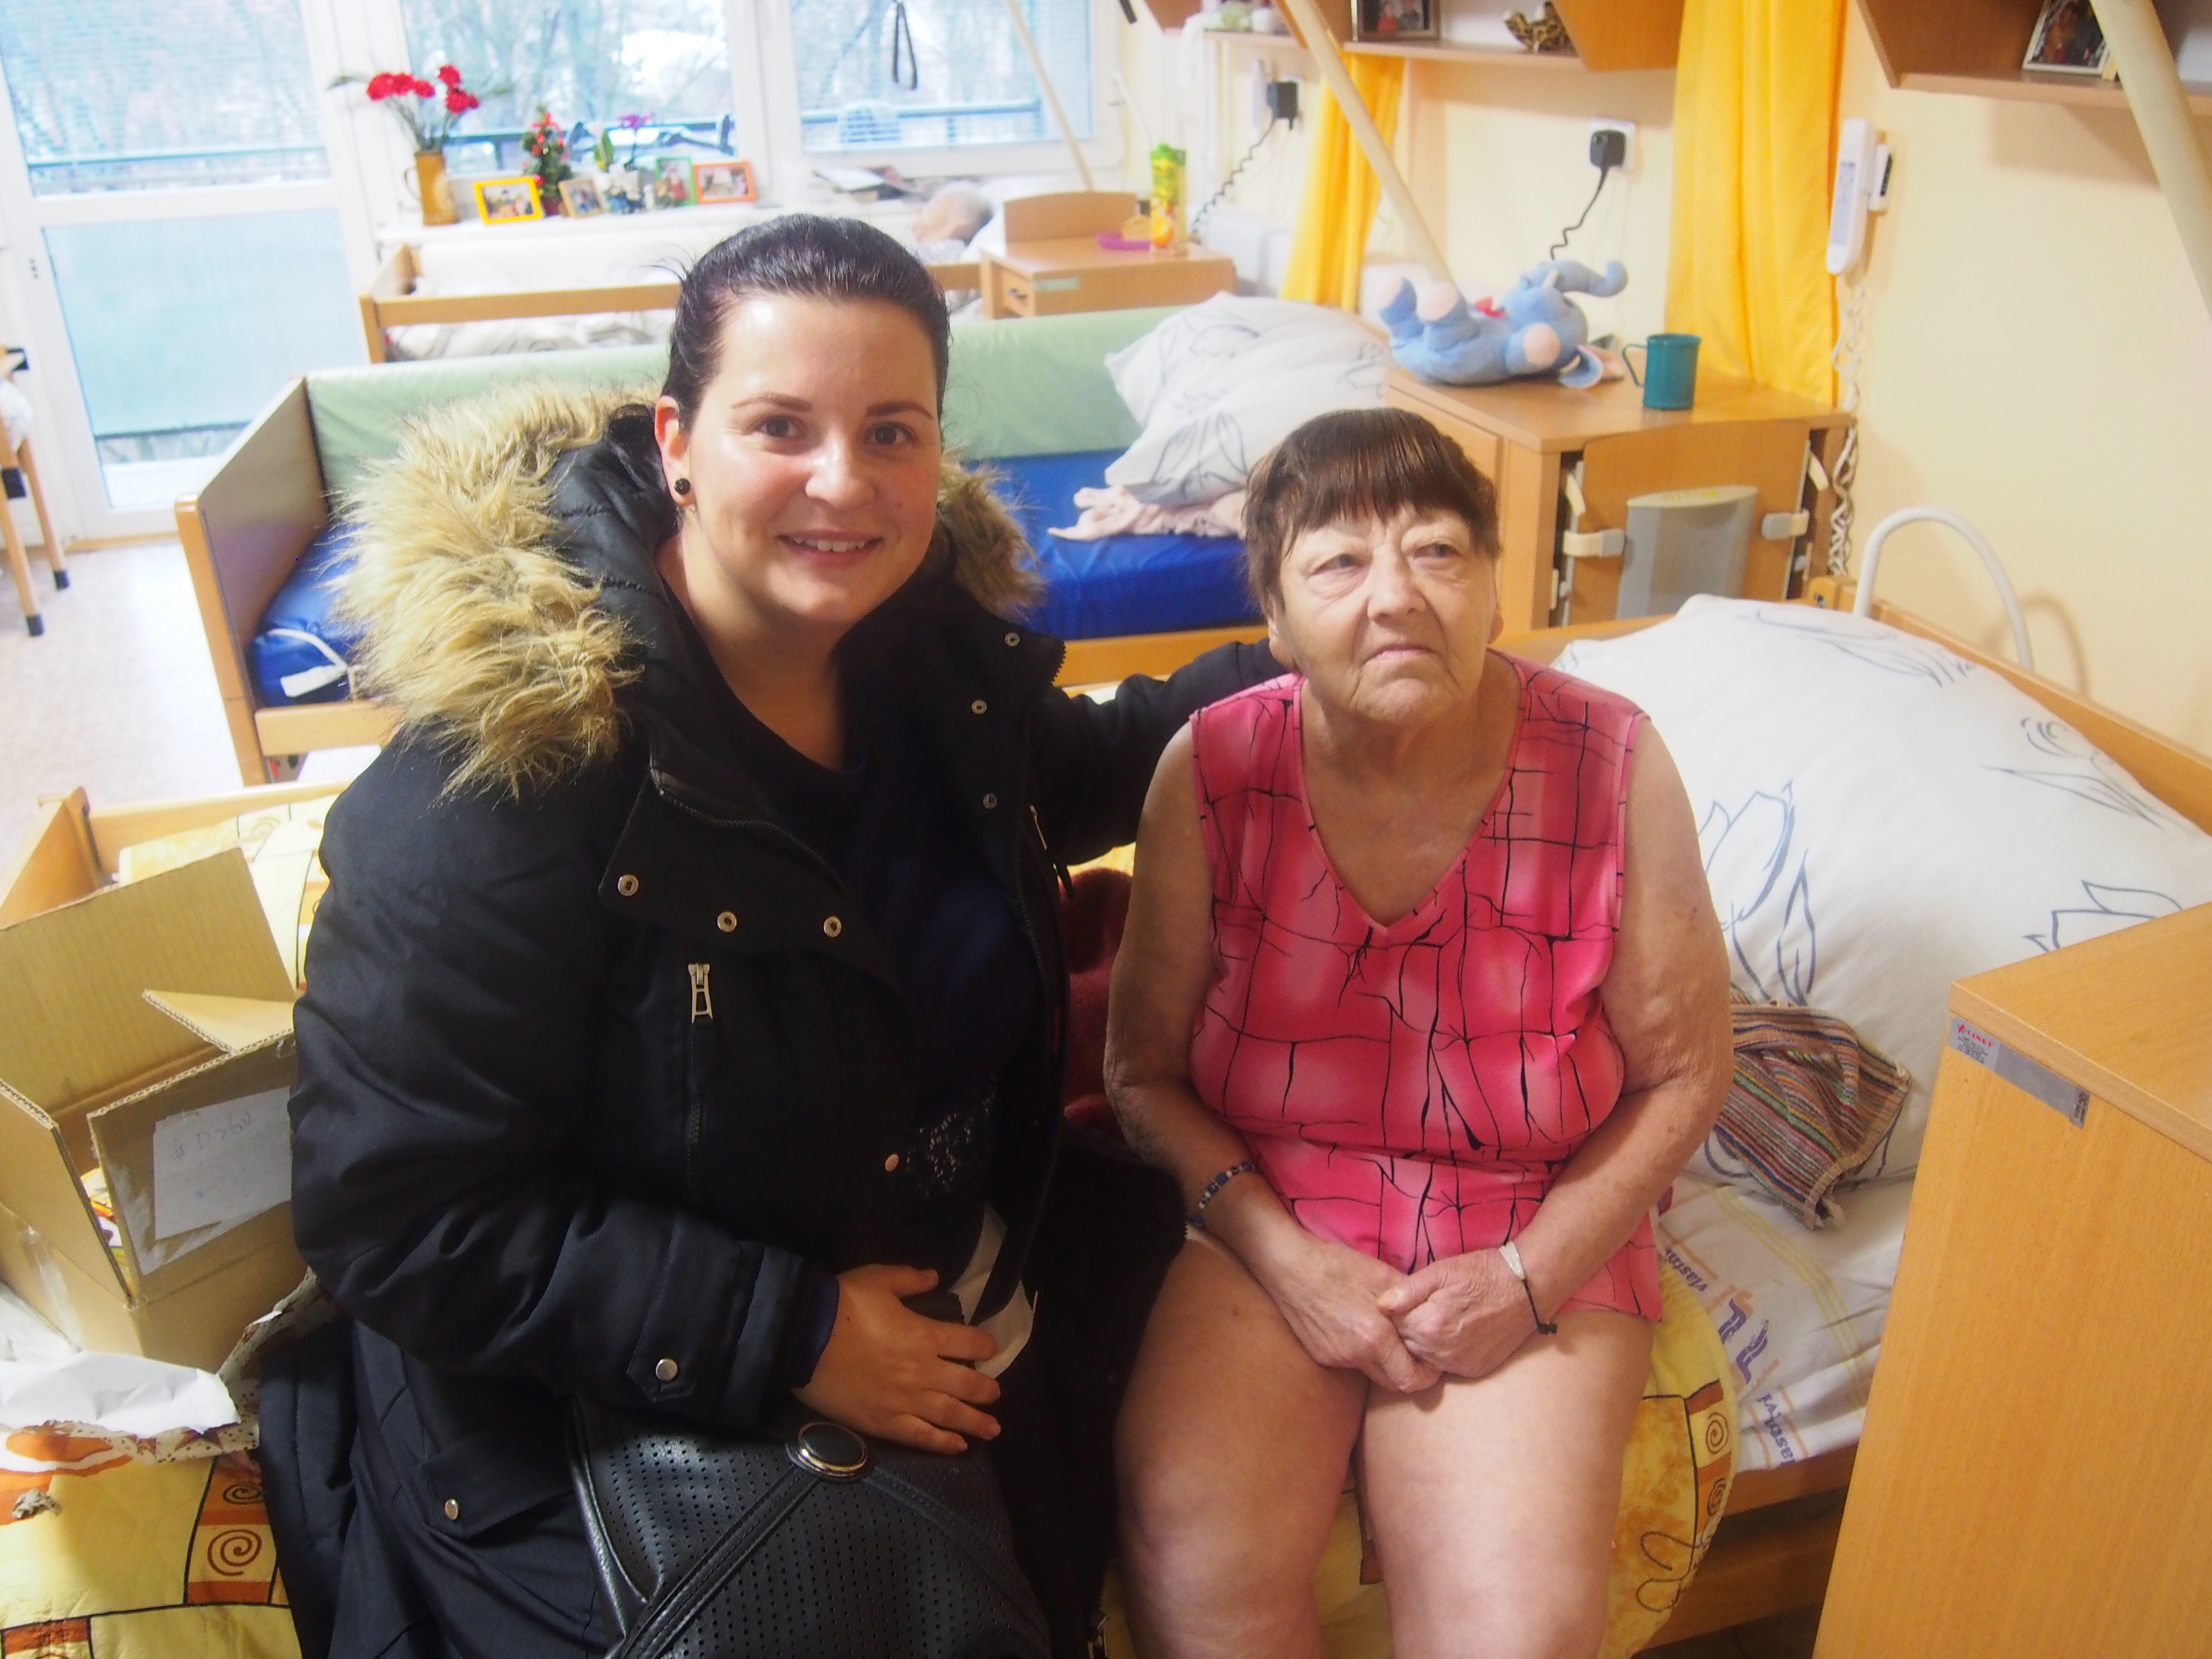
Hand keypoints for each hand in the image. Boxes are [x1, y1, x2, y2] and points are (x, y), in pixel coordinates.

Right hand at [791, 1264, 1000, 1454]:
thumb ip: (910, 1279)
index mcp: (925, 1335)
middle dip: (986, 1390)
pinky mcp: (883, 1422)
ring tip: (993, 1429)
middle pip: (966, 1383)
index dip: (984, 1345)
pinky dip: (942, 1444)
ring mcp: (904, 1400)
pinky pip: (920, 1437)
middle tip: (995, 1394)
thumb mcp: (878, 1279)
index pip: (969, 1342)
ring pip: (950, 1415)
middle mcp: (922, 1371)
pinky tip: (958, 1448)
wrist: (802, 1338)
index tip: (989, 1348)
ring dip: (976, 1422)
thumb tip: (935, 1277)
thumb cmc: (841, 1304)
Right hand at [1248, 1230, 1441, 1393]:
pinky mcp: (1320, 1355)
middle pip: (1392, 1383)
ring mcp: (1335, 1358)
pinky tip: (1355, 1327)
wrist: (1290, 1266)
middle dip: (1408, 1372)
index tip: (1432, 1362)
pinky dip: (1360, 1352)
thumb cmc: (1339, 1266)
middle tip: (1413, 1352)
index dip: (1428, 1376)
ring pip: (1370, 1372)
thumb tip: (1431, 1314)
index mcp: (1375, 1338)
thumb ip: (1410, 1301)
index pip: (1411, 1379)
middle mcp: (1355, 1356)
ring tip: (1384, 1336)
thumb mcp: (1383, 1276)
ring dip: (1383, 1362)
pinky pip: (1349, 1362)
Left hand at [1377, 1250, 1539, 1380]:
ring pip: (1424, 1358)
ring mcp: (1459, 1365)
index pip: (1393, 1325)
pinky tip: (1454, 1331)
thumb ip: (1408, 1290)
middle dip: (1408, 1328)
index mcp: (1428, 1326)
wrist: (1527, 1289)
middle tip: (1423, 1307)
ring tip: (1439, 1317)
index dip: (1397, 1310)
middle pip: (1406, 1345)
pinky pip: (1446, 1365)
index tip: (1408, 1298)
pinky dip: (1444, 1351)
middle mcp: (1441, 1352)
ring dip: (1424, 1341)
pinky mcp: (1474, 1370)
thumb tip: (1381, 1305)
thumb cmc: (1482, 1273)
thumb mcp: (1442, 1271)